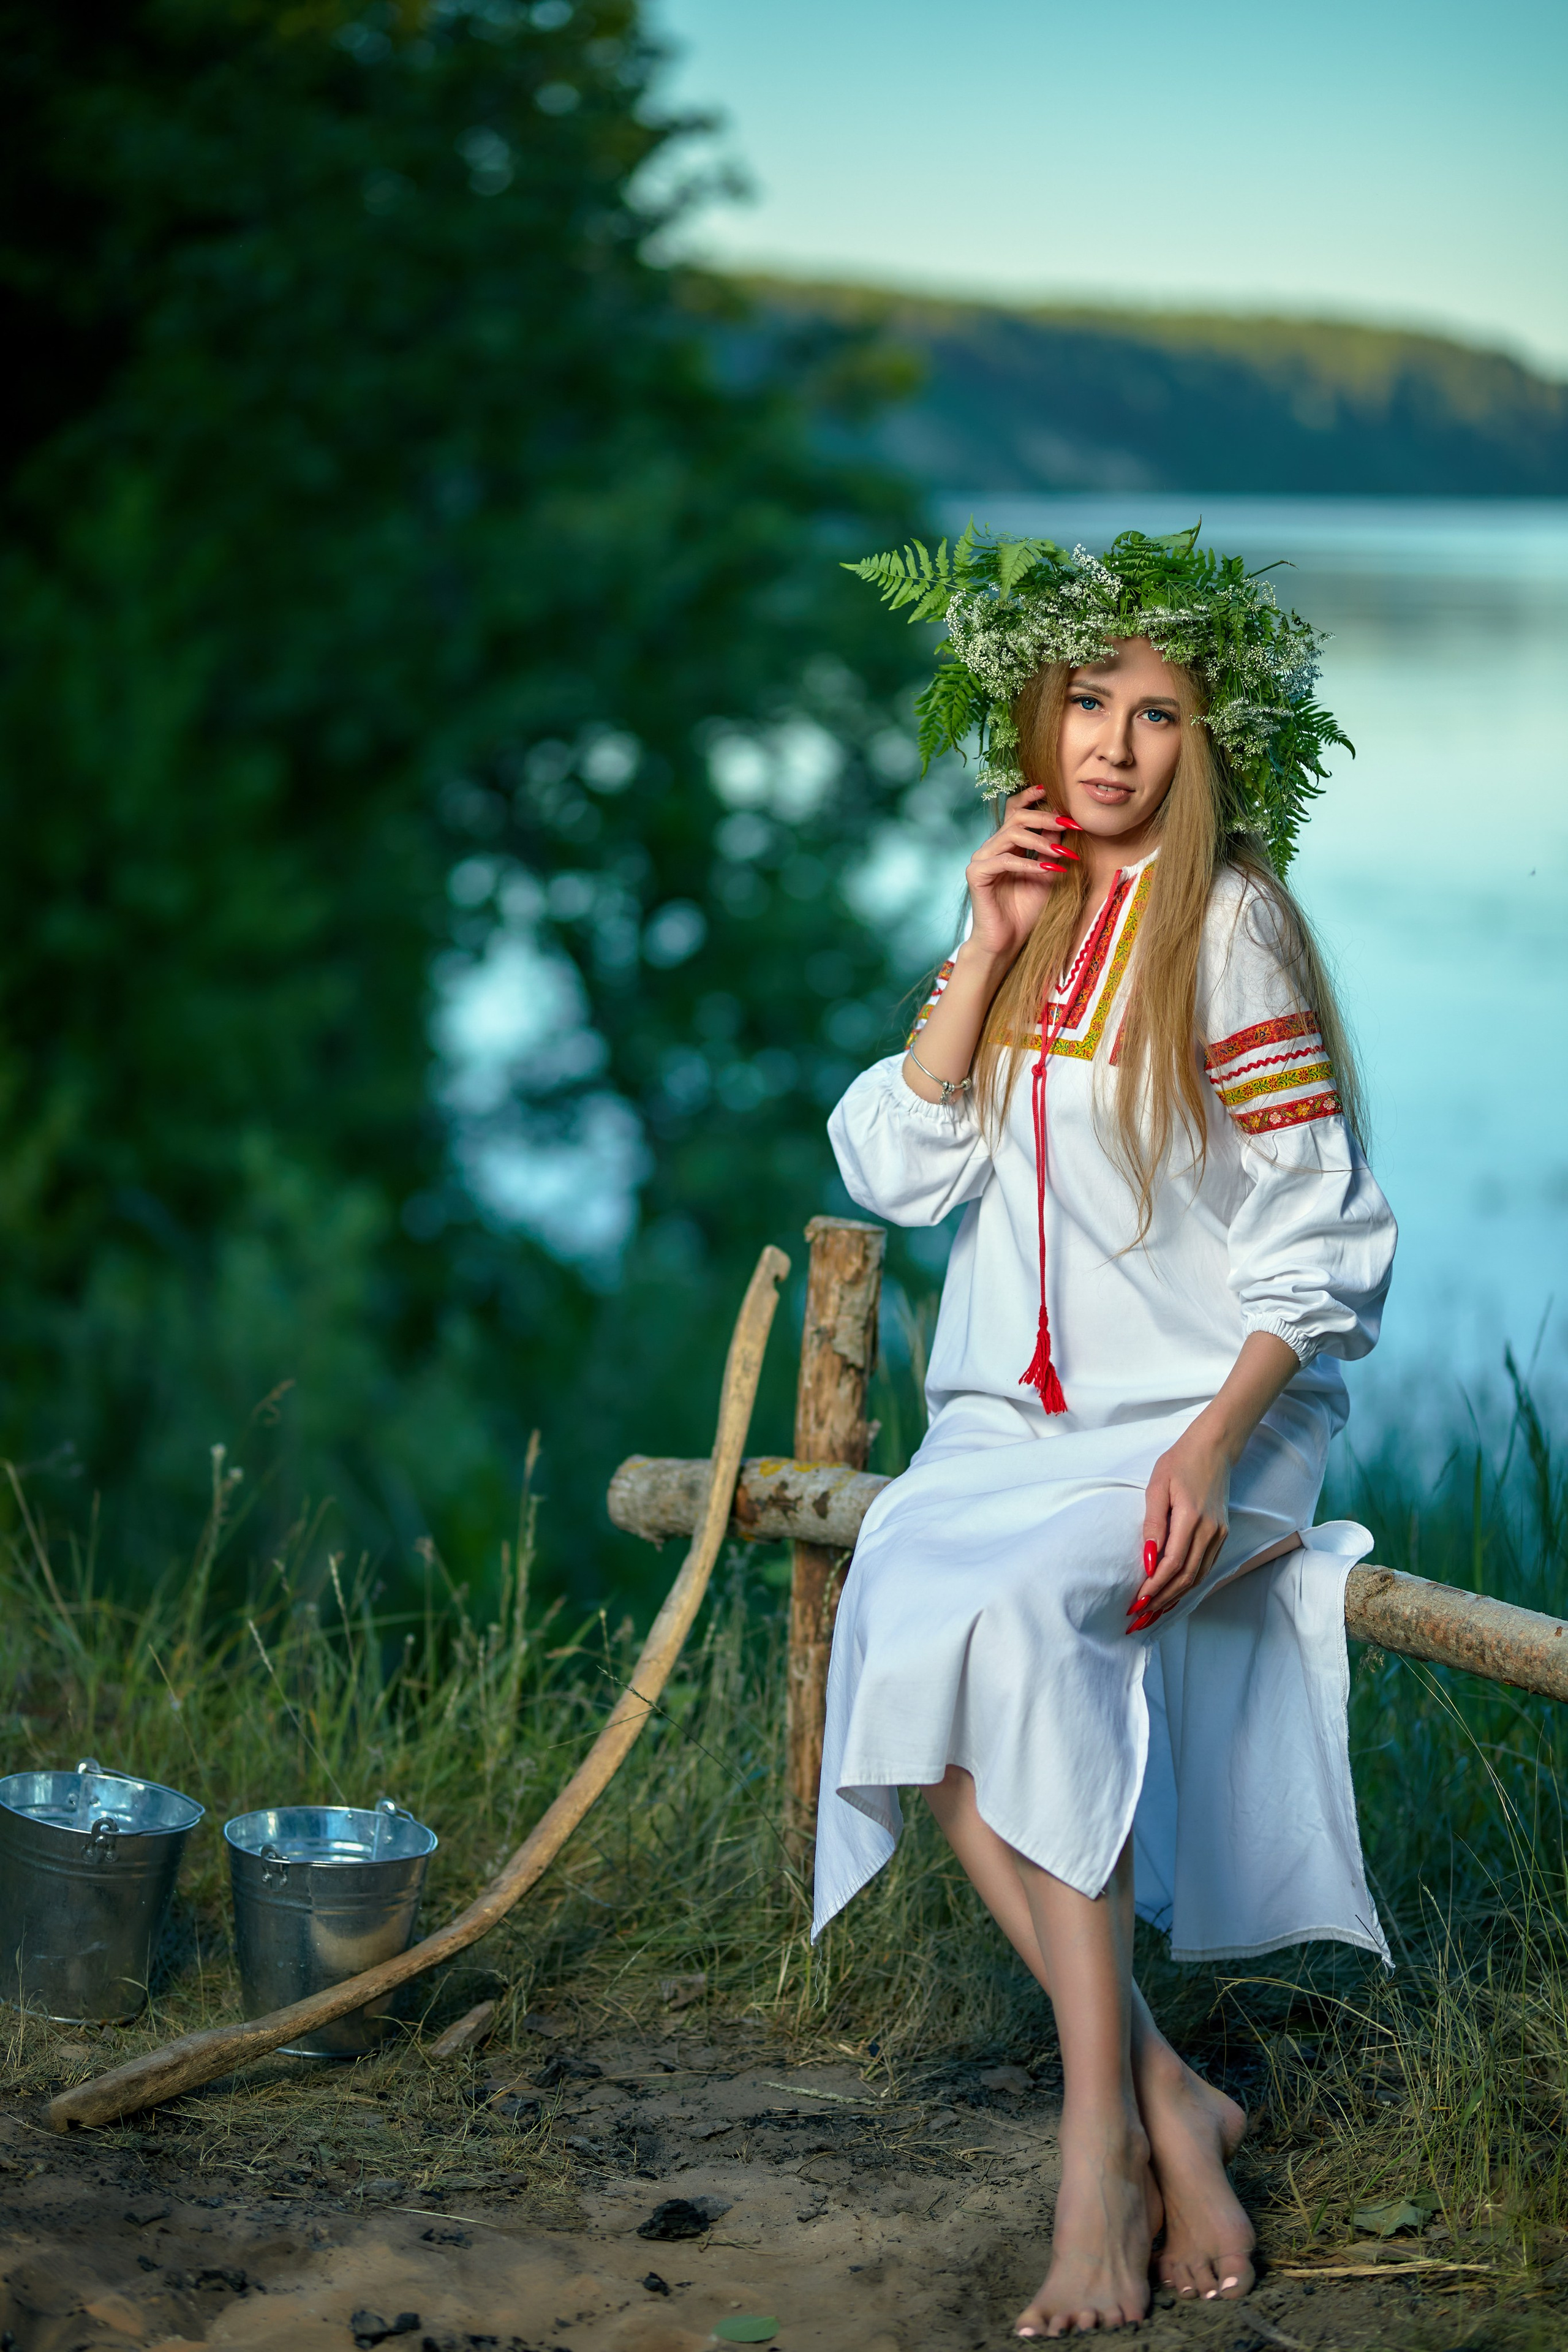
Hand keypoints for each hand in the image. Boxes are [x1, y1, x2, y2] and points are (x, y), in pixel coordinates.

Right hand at [964, 787, 1079, 964]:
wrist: (1006, 942)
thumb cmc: (1025, 912)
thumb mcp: (1046, 874)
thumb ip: (1050, 849)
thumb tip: (1063, 822)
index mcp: (1005, 845)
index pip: (1013, 810)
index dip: (1030, 797)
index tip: (1050, 790)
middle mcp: (990, 848)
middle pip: (1016, 817)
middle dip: (1046, 818)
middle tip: (1072, 825)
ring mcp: (980, 859)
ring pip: (1012, 835)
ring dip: (1043, 842)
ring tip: (1064, 855)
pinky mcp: (976, 874)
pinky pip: (1005, 861)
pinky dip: (1030, 865)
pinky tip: (1050, 872)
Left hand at [1128, 1426, 1231, 1632]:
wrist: (1215, 1447)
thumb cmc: (1180, 1462)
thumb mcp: (1157, 1487)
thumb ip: (1153, 1524)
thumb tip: (1149, 1560)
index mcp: (1191, 1518)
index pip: (1172, 1565)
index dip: (1154, 1588)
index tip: (1136, 1603)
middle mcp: (1209, 1531)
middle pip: (1186, 1577)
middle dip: (1162, 1601)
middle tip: (1139, 1619)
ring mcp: (1219, 1534)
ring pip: (1198, 1576)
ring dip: (1175, 1597)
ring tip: (1153, 1613)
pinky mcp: (1222, 1533)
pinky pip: (1205, 1567)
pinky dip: (1189, 1584)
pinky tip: (1174, 1594)